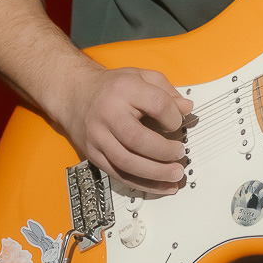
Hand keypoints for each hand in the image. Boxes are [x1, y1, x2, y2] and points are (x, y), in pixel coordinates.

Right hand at [59, 63, 194, 193]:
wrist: (75, 93)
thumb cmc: (112, 86)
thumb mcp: (142, 76)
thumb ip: (167, 90)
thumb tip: (186, 108)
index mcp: (124, 89)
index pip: (157, 104)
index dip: (174, 117)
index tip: (179, 123)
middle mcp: (108, 114)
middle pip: (137, 139)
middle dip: (164, 152)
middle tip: (181, 155)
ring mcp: (98, 137)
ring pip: (126, 162)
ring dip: (154, 174)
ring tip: (174, 175)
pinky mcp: (93, 154)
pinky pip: (117, 175)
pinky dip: (140, 184)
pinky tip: (158, 186)